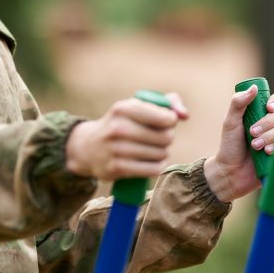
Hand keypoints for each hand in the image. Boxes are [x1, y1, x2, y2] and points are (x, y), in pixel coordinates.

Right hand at [66, 94, 187, 180]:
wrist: (88, 148)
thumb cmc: (120, 124)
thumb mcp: (136, 107)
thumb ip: (167, 103)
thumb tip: (185, 115)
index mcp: (123, 109)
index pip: (165, 118)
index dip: (170, 121)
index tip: (165, 122)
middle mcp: (118, 128)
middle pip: (166, 137)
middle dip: (167, 138)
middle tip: (157, 138)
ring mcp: (116, 150)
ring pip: (161, 154)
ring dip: (162, 153)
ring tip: (151, 150)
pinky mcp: (116, 169)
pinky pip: (153, 169)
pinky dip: (157, 166)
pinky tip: (151, 162)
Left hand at [203, 85, 273, 202]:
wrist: (231, 173)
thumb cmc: (230, 146)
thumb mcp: (230, 122)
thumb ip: (238, 104)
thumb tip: (254, 87)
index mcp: (266, 111)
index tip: (269, 108)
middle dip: (269, 123)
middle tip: (253, 133)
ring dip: (272, 136)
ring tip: (255, 146)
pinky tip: (268, 153)